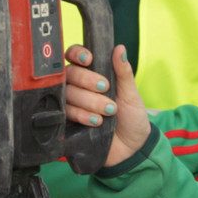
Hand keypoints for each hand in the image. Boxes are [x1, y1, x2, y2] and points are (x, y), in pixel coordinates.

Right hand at [63, 44, 150, 167]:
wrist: (131, 149)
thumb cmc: (132, 118)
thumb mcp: (131, 94)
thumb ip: (123, 72)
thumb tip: (119, 48)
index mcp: (92, 75)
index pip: (75, 57)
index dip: (77, 54)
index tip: (89, 59)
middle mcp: (78, 87)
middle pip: (69, 74)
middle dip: (87, 80)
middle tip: (106, 89)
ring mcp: (71, 105)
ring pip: (67, 93)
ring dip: (89, 101)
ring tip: (108, 111)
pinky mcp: (67, 122)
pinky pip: (65, 113)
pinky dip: (81, 115)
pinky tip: (96, 121)